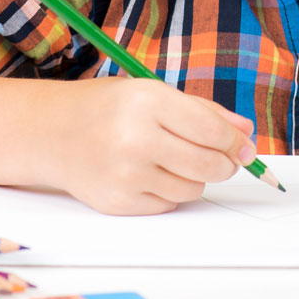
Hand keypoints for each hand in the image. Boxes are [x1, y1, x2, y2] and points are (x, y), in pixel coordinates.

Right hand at [45, 77, 257, 214]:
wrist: (52, 133)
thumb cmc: (110, 108)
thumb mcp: (153, 94)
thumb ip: (204, 112)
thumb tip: (246, 134)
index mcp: (147, 102)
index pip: (211, 130)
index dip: (236, 142)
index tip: (246, 148)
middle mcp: (135, 139)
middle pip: (208, 165)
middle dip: (225, 164)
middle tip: (225, 159)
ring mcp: (125, 174)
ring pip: (192, 189)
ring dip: (195, 177)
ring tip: (173, 159)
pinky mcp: (118, 202)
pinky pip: (168, 204)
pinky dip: (169, 191)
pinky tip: (150, 173)